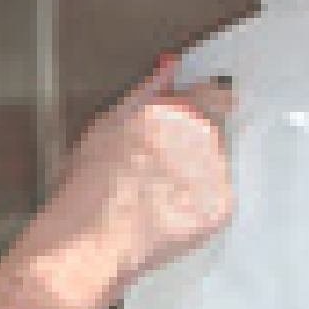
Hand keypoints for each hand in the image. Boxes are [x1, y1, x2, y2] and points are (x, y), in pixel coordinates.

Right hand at [23, 57, 233, 307]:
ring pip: (216, 161)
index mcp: (172, 109)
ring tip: (159, 193)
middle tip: (160, 165)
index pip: (213, 92)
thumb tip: (171, 65)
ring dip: (198, 170)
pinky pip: (218, 195)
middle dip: (194, 140)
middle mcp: (201, 135)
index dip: (201, 104)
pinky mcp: (221, 207)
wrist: (90, 243)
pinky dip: (200, 201)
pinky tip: (168, 211)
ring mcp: (215, 172)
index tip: (189, 118)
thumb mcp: (105, 124)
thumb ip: (144, 91)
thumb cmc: (87, 185)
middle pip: (215, 128)